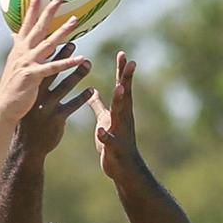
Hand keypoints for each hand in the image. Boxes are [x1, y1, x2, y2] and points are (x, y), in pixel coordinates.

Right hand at [0, 0, 89, 125]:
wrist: (3, 109)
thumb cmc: (11, 89)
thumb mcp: (13, 66)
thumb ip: (17, 49)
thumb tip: (14, 35)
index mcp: (18, 51)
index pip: (26, 26)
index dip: (32, 10)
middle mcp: (22, 54)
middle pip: (38, 29)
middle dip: (49, 12)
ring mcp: (28, 65)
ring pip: (48, 44)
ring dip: (62, 32)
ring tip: (75, 21)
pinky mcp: (34, 78)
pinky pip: (54, 68)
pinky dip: (67, 62)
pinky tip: (81, 58)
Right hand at [15, 42, 92, 156]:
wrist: (26, 147)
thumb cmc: (27, 119)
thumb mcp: (24, 100)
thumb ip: (26, 82)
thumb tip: (21, 73)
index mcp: (29, 89)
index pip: (38, 66)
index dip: (48, 50)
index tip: (57, 36)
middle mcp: (36, 95)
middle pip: (51, 71)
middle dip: (62, 56)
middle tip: (74, 42)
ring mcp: (46, 107)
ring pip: (64, 87)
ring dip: (77, 74)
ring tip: (88, 63)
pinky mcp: (56, 119)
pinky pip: (71, 106)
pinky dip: (82, 98)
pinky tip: (91, 90)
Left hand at [87, 50, 139, 179]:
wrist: (123, 169)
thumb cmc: (113, 143)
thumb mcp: (105, 121)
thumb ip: (98, 105)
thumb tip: (93, 91)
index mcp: (120, 111)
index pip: (122, 87)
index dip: (122, 71)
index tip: (123, 54)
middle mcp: (123, 119)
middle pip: (125, 95)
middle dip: (126, 79)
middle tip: (129, 62)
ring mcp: (120, 133)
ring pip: (120, 115)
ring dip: (120, 102)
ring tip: (119, 88)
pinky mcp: (114, 148)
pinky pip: (109, 141)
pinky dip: (105, 136)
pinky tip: (100, 131)